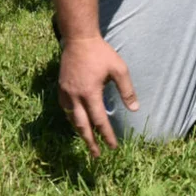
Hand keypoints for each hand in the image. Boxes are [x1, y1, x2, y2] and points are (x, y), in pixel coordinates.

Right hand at [58, 36, 137, 156]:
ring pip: (72, 119)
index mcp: (90, 93)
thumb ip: (127, 90)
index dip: (106, 135)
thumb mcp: (119, 70)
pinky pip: (65, 109)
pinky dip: (72, 118)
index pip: (99, 121)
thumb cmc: (102, 53)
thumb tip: (135, 109)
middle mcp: (75, 97)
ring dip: (80, 131)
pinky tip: (78, 120)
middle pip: (82, 126)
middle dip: (90, 142)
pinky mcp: (61, 88)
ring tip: (89, 140)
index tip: (113, 147)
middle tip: (96, 155)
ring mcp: (65, 93)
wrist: (79, 40)